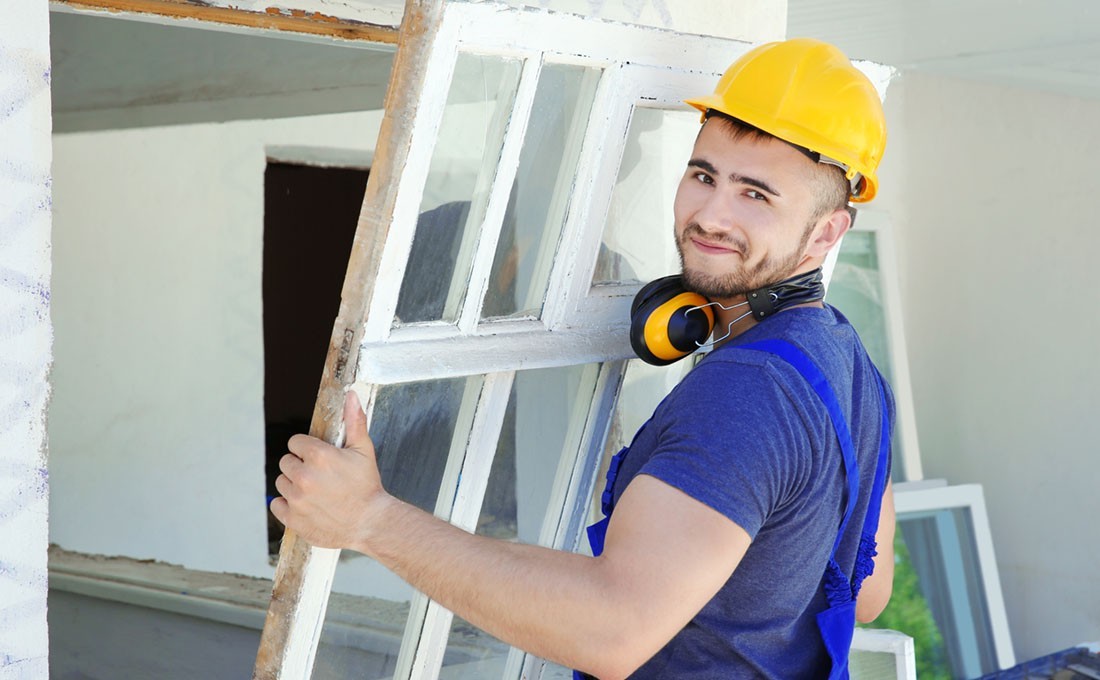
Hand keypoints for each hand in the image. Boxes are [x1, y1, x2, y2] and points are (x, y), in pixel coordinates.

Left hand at [270, 390, 388, 552]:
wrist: (371, 523)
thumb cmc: (367, 487)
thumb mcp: (364, 450)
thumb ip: (354, 421)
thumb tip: (351, 396)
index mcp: (319, 456)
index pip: (295, 443)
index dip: (307, 450)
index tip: (318, 459)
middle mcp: (304, 476)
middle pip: (286, 462)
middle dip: (300, 466)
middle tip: (319, 477)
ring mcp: (297, 498)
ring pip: (281, 483)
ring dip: (293, 485)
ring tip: (314, 492)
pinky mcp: (293, 518)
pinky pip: (276, 504)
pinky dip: (287, 505)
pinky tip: (305, 505)